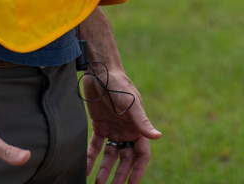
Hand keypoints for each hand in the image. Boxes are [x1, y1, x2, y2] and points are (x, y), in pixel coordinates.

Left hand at [83, 64, 160, 183]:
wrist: (101, 71)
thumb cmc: (120, 85)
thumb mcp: (131, 103)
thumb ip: (142, 121)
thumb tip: (158, 137)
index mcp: (138, 128)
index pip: (141, 155)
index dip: (138, 171)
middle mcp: (127, 131)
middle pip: (126, 159)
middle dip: (120, 175)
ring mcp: (113, 129)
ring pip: (111, 155)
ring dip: (105, 169)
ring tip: (98, 183)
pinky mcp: (99, 126)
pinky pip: (95, 146)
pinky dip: (91, 158)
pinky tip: (85, 168)